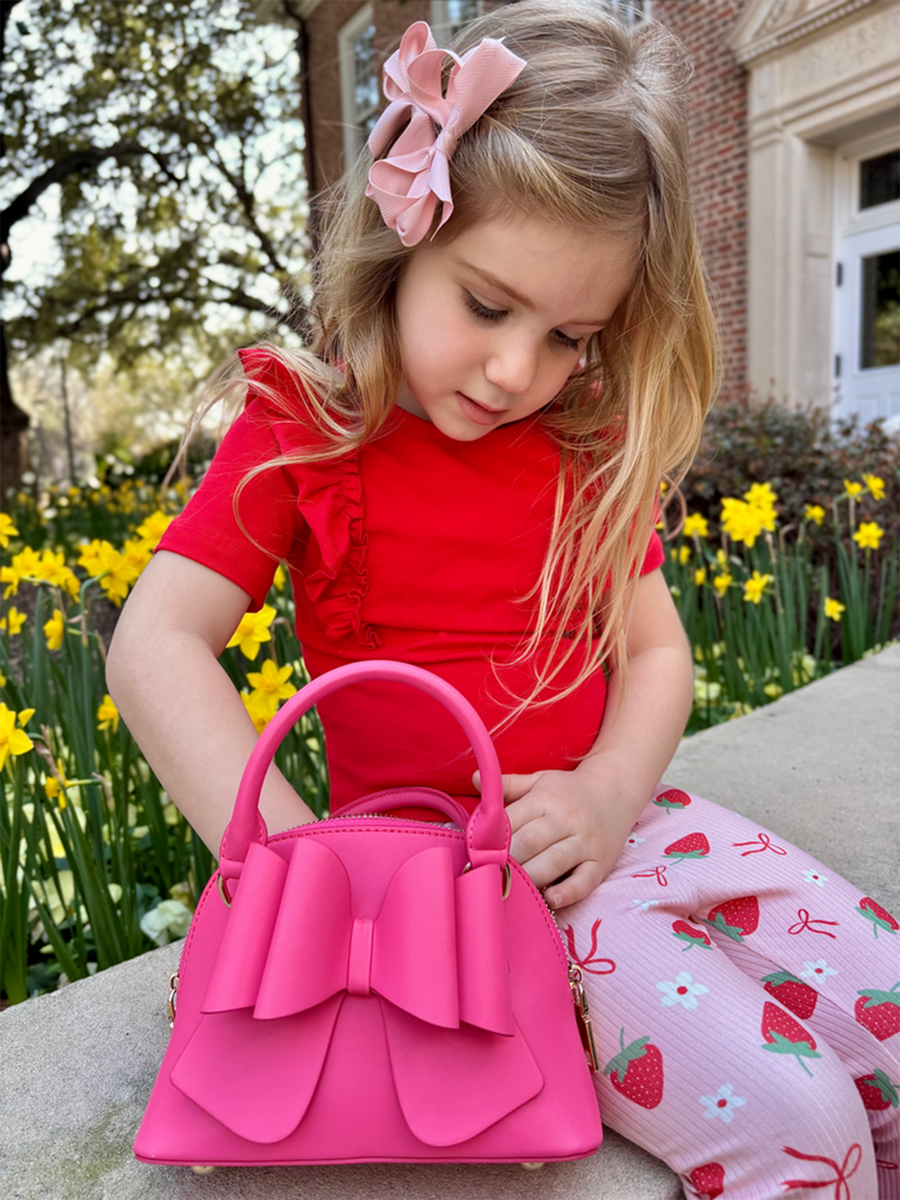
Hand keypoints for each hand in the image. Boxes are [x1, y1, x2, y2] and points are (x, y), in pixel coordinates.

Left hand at [472, 768, 635, 909]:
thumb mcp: (539, 780)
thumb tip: (474, 779)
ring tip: (510, 889)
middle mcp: (566, 820)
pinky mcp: (600, 863)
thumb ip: (508, 784)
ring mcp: (585, 843)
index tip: (474, 853)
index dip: (491, 838)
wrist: (616, 790)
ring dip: (529, 878)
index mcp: (545, 799)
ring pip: (554, 862)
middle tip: (487, 875)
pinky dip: (568, 893)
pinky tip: (551, 899)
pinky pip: (584, 881)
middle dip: (507, 860)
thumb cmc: (569, 790)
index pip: (513, 819)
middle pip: (530, 842)